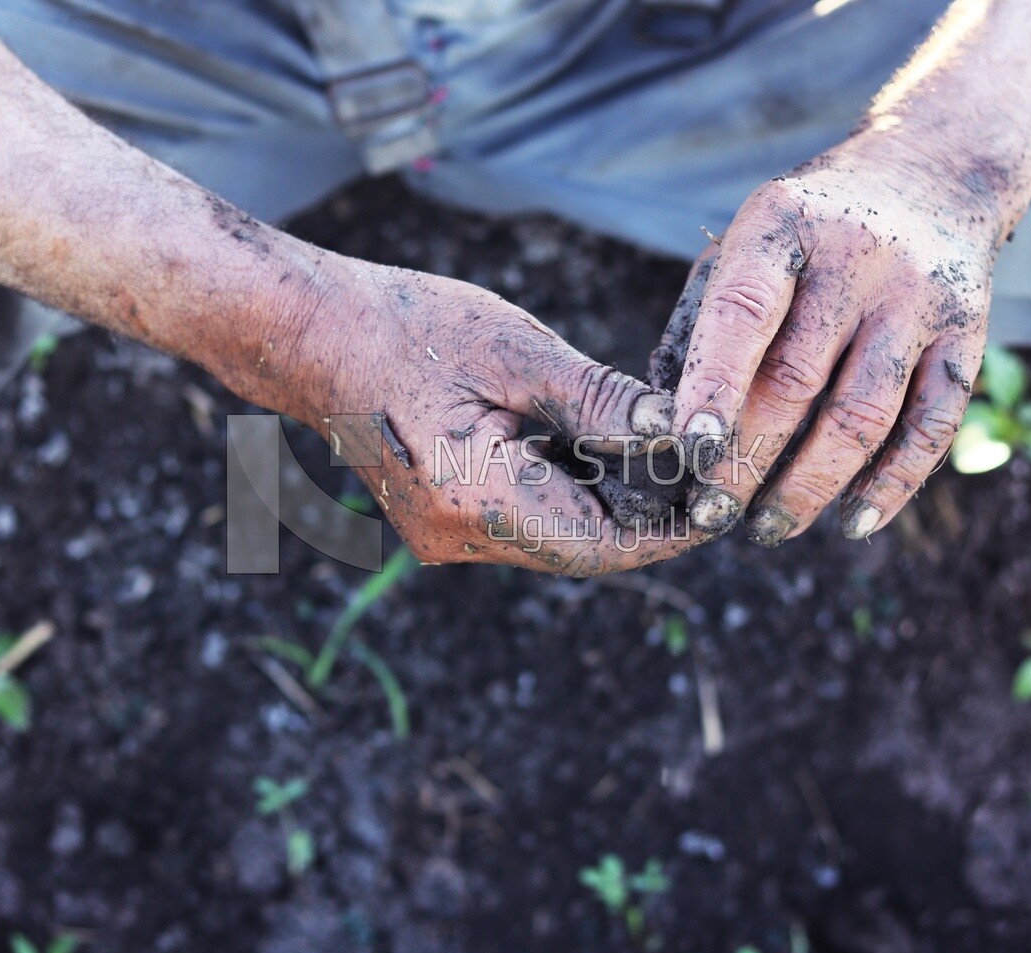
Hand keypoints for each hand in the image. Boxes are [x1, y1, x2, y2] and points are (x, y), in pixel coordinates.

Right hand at [243, 256, 688, 575]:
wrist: (309, 333)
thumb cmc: (406, 325)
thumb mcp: (517, 352)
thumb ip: (601, 401)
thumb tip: (677, 434)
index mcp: (476, 502)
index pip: (602, 547)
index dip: (671, 531)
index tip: (721, 496)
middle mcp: (458, 539)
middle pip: (584, 548)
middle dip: (650, 514)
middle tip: (705, 465)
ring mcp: (445, 536)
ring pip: (558, 536)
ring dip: (612, 500)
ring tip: (661, 448)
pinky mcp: (443, 519)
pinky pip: (527, 519)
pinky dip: (571, 488)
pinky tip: (597, 443)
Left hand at [672, 134, 1005, 544]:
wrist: (933, 173)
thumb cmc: (809, 231)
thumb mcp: (749, 240)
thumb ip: (704, 320)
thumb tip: (664, 424)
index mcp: (786, 224)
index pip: (743, 313)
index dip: (713, 386)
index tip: (686, 450)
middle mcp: (860, 258)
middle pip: (797, 379)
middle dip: (748, 458)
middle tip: (710, 513)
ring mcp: (919, 298)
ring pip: (862, 414)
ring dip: (810, 486)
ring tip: (767, 528)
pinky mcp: (968, 334)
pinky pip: (931, 425)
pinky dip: (892, 484)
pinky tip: (851, 524)